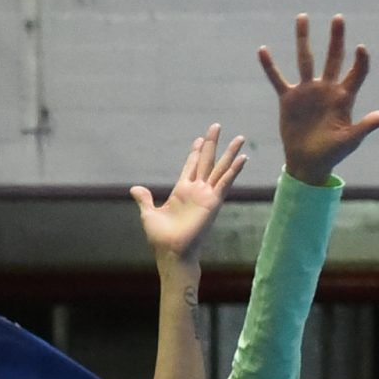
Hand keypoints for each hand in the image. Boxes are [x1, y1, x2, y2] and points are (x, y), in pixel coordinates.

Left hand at [133, 123, 248, 268]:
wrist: (170, 252)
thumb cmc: (161, 238)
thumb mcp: (149, 214)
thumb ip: (145, 199)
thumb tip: (135, 188)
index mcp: (181, 191)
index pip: (191, 166)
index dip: (195, 152)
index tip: (200, 139)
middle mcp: (196, 190)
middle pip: (207, 161)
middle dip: (211, 143)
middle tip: (216, 125)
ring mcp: (206, 195)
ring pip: (220, 168)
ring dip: (230, 153)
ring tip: (240, 137)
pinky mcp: (213, 202)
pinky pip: (225, 182)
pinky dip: (234, 170)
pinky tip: (243, 158)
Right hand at [261, 13, 378, 187]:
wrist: (308, 162)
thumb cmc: (333, 152)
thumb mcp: (352, 139)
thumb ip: (368, 124)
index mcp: (344, 96)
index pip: (356, 72)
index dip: (360, 60)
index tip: (360, 48)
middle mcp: (327, 89)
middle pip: (333, 57)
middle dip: (336, 38)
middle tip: (338, 18)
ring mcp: (307, 92)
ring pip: (305, 60)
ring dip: (303, 39)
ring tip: (302, 17)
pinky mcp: (289, 99)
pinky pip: (277, 79)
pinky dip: (270, 66)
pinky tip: (263, 50)